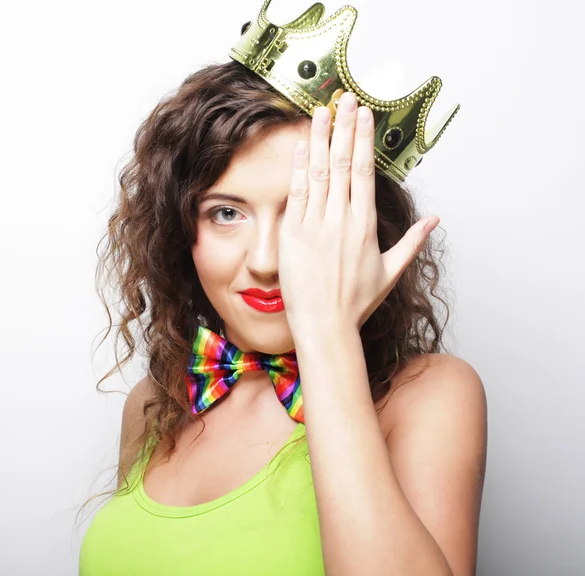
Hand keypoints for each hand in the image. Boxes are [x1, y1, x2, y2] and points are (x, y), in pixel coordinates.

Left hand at [278, 91, 438, 333]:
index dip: (364, 139)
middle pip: (343, 163)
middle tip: (346, 98)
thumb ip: (413, 242)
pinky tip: (300, 146)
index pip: (365, 171)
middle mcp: (341, 220)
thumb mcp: (391, 271)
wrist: (324, 325)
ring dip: (320, 139)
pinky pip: (296, 194)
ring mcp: (315, 225)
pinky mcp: (292, 234)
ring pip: (319, 172)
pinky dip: (298, 168)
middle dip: (345, 128)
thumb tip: (435, 221)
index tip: (364, 115)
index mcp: (365, 225)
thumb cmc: (356, 302)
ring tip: (321, 111)